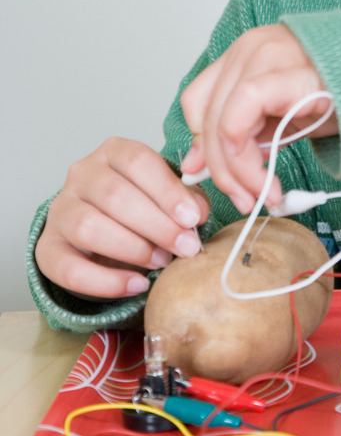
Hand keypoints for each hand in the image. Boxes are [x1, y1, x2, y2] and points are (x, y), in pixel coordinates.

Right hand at [35, 138, 209, 299]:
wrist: (103, 231)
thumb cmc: (140, 206)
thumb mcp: (166, 193)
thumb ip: (186, 196)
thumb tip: (198, 212)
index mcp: (112, 152)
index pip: (137, 161)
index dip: (167, 190)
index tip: (193, 217)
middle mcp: (81, 175)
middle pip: (114, 195)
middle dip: (156, 225)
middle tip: (185, 247)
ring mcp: (60, 210)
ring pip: (89, 227)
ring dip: (132, 249)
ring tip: (161, 261)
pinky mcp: (48, 248)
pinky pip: (69, 269)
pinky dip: (106, 281)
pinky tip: (137, 284)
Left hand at [179, 25, 338, 213]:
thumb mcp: (283, 119)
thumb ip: (245, 135)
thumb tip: (199, 165)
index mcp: (246, 55)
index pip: (198, 101)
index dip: (199, 143)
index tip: (210, 175)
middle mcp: (251, 48)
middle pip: (206, 115)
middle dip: (220, 169)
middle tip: (244, 199)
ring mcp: (266, 55)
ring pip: (221, 120)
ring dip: (236, 170)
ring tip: (262, 194)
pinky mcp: (286, 73)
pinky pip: (242, 116)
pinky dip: (245, 156)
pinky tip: (267, 179)